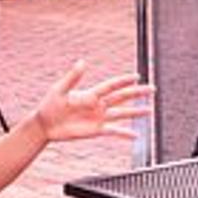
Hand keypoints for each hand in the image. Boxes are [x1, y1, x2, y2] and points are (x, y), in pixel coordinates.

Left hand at [32, 61, 152, 141]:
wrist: (45, 125)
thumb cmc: (49, 105)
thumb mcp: (60, 90)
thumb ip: (73, 77)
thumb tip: (82, 62)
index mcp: (91, 94)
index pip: (112, 86)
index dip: (124, 81)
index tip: (137, 77)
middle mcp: (98, 105)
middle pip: (122, 97)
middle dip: (137, 93)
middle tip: (152, 89)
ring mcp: (99, 118)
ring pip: (122, 113)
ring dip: (136, 112)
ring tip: (150, 110)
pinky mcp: (96, 130)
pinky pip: (114, 131)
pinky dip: (125, 134)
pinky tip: (136, 136)